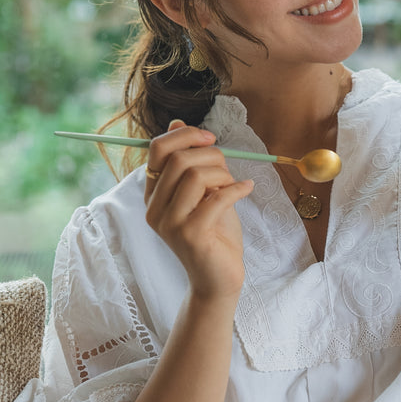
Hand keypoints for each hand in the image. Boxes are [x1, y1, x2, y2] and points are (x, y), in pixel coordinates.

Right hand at [143, 120, 255, 303]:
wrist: (219, 278)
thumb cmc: (214, 233)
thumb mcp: (203, 191)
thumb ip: (190, 162)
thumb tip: (176, 123)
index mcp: (154, 194)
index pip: (157, 149)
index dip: (185, 136)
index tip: (210, 139)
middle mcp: (154, 208)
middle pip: (177, 160)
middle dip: (210, 155)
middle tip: (227, 168)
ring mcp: (169, 224)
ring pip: (194, 176)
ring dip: (223, 175)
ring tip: (234, 185)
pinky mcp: (189, 236)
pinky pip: (215, 198)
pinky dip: (237, 188)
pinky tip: (247, 189)